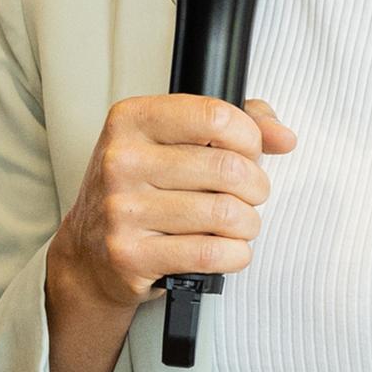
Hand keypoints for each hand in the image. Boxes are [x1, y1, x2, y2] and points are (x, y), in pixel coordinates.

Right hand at [46, 94, 298, 312]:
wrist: (89, 251)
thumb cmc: (139, 189)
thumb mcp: (172, 140)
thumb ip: (233, 124)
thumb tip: (282, 136)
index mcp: (132, 120)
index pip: (215, 116)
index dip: (250, 137)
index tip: (250, 151)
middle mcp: (121, 161)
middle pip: (227, 169)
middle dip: (256, 187)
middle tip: (250, 194)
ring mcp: (122, 210)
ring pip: (225, 214)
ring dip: (248, 224)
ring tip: (238, 223)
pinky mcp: (131, 255)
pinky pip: (210, 253)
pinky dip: (235, 254)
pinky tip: (228, 248)